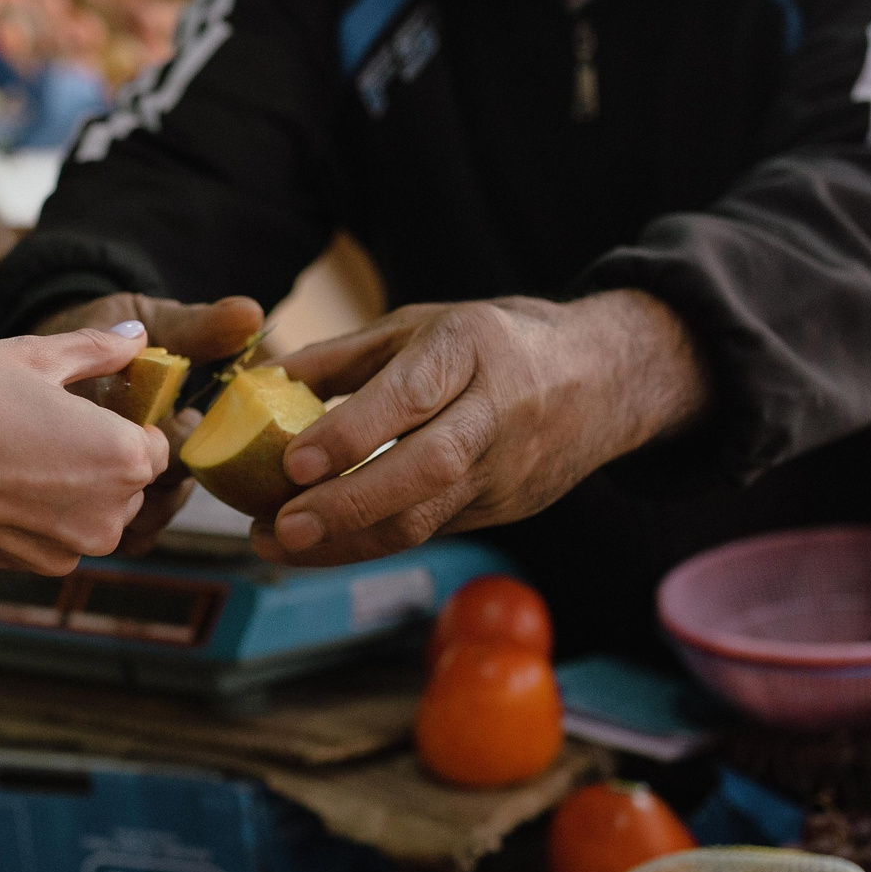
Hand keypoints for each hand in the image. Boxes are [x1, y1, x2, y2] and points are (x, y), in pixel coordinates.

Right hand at [0, 327, 168, 572]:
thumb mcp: (28, 357)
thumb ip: (94, 350)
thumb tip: (136, 336)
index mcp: (121, 459)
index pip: (155, 441)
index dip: (123, 415)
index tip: (83, 399)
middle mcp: (105, 517)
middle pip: (127, 481)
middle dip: (98, 452)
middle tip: (38, 417)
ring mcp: (63, 551)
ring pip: (90, 510)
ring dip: (66, 483)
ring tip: (9, 443)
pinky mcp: (23, 567)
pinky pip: (52, 533)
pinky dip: (34, 509)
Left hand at [255, 291, 708, 567]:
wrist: (606, 379)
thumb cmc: (496, 344)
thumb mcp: (425, 325)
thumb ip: (345, 355)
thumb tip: (264, 380)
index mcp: (474, 349)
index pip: (413, 395)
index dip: (354, 431)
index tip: (293, 459)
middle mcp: (496, 412)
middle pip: (425, 469)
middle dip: (349, 504)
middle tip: (280, 526)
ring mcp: (504, 470)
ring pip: (426, 518)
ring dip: (347, 541)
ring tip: (276, 544)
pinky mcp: (502, 510)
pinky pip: (430, 533)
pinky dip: (368, 543)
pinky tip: (315, 546)